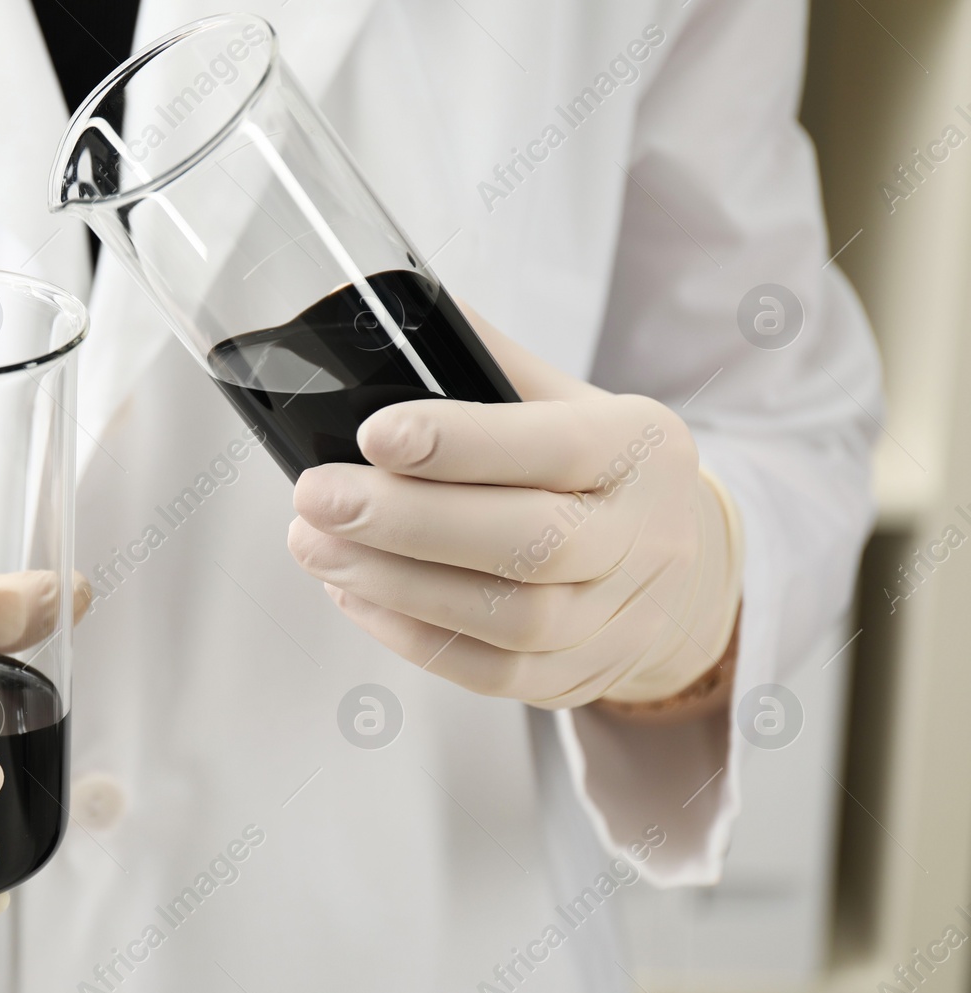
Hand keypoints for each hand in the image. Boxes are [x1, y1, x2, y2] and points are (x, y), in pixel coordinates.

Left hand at [287, 307, 741, 711]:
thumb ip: (485, 361)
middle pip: (528, 542)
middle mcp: (643, 537)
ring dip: (394, 583)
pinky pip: (490, 672)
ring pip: (507, 618)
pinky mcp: (579, 677)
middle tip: (314, 495)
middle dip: (407, 522)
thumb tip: (375, 316)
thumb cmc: (592, 467)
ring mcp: (618, 618)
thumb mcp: (568, 398)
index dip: (464, 443)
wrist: (679, 568)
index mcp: (641, 447)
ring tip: (313, 544)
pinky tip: (352, 594)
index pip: (554, 446)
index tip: (374, 433)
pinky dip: (410, 636)